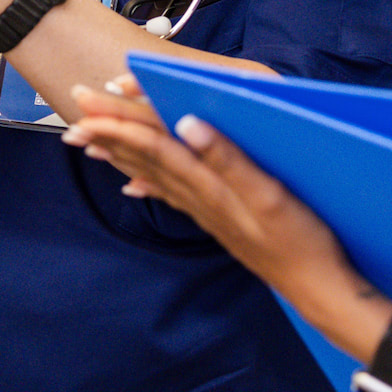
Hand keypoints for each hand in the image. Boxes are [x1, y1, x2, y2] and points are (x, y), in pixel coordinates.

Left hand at [64, 77, 391, 368]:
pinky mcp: (218, 219)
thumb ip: (228, 158)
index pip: (155, 144)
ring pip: (153, 175)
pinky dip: (148, 183)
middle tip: (73, 116)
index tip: (91, 104)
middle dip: (109, 133)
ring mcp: (207, 210)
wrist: (318, 287)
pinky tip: (134, 186)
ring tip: (90, 143)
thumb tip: (186, 122)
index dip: (121, 121)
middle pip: (146, 157)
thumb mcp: (272, 194)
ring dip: (121, 155)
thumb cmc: (302, 241)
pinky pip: (172, 195)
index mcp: (210, 183)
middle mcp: (200, 197)